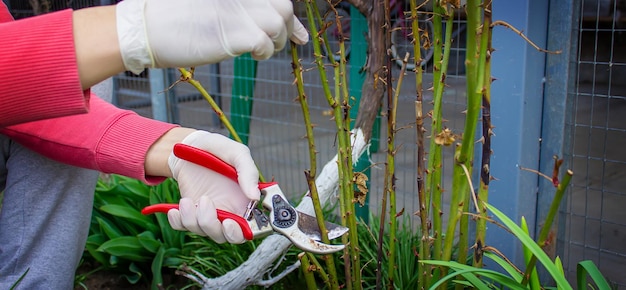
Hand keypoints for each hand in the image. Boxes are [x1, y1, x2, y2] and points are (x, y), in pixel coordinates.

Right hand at [116, 0, 308, 73]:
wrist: (146, 28)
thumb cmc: (172, 18)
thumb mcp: (211, 6)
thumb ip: (237, 9)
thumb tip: (264, 24)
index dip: (291, 17)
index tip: (299, 35)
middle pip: (283, 6)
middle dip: (289, 28)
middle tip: (284, 43)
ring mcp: (240, 10)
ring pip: (279, 23)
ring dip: (276, 41)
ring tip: (260, 50)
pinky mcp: (235, 32)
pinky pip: (265, 43)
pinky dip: (264, 52)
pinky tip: (253, 55)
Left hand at [166, 131, 259, 243]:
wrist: (192, 144)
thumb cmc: (219, 149)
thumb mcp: (237, 153)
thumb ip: (248, 173)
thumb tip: (255, 196)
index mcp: (245, 201)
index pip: (250, 228)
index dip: (242, 232)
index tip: (230, 223)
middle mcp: (230, 211)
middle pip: (226, 236)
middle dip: (214, 228)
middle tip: (206, 204)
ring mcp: (209, 213)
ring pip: (204, 231)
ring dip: (193, 219)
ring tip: (187, 199)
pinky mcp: (191, 212)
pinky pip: (184, 227)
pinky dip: (178, 221)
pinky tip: (175, 208)